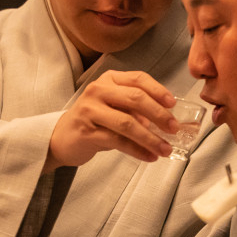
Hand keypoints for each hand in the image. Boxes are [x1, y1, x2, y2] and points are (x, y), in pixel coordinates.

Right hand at [46, 71, 178, 170]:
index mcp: (109, 80)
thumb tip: (169, 120)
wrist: (63, 137)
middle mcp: (98, 90)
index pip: (138, 79)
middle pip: (136, 99)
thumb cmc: (95, 121)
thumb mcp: (116, 107)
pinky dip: (137, 150)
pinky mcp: (87, 132)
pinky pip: (118, 141)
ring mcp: (90, 110)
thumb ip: (138, 109)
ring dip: (150, 138)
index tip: (173, 104)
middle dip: (159, 115)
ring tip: (165, 149)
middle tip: (174, 129)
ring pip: (128, 123)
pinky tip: (149, 156)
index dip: (158, 91)